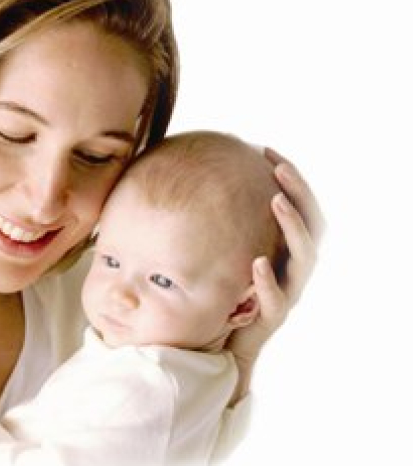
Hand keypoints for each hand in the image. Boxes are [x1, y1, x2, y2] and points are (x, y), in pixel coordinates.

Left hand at [226, 148, 324, 401]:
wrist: (220, 345)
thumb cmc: (221, 293)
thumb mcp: (222, 253)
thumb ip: (216, 226)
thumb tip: (183, 182)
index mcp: (284, 251)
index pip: (299, 209)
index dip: (291, 180)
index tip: (268, 151)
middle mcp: (292, 270)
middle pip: (313, 226)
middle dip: (299, 193)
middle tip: (279, 167)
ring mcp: (287, 293)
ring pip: (305, 259)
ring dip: (292, 227)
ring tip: (275, 201)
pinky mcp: (272, 318)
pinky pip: (278, 299)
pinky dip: (268, 280)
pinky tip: (256, 263)